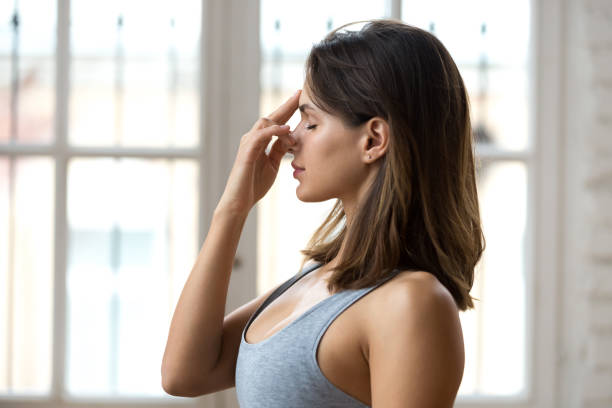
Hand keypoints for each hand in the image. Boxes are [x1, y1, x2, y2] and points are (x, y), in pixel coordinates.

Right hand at [216, 90, 300, 215]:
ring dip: (283, 122)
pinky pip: (261, 135)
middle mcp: (252, 138)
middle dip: (287, 105)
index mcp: (260, 141)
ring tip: (296, 132)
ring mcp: (248, 144)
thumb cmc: (254, 185)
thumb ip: (279, 150)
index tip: (302, 99)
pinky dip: (274, 131)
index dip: (289, 110)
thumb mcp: (273, 164)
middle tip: (300, 93)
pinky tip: (286, 130)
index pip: (276, 122)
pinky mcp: (246, 152)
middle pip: (271, 116)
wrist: (240, 201)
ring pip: (265, 122)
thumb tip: (291, 139)